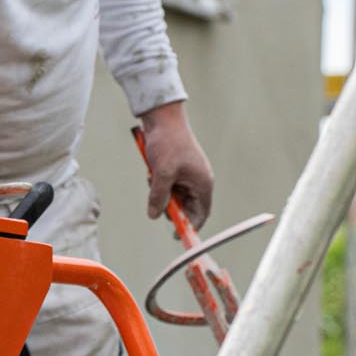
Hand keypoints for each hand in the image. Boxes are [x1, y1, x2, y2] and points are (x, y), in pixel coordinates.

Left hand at [140, 101, 213, 228]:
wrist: (162, 119)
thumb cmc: (168, 143)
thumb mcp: (162, 173)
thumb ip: (159, 197)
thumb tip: (154, 215)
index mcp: (203, 183)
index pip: (201, 214)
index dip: (190, 226)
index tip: (175, 235)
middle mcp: (199, 181)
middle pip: (186, 207)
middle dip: (170, 206)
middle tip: (156, 201)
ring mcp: (188, 175)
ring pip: (174, 196)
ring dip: (162, 193)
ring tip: (154, 177)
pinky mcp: (178, 170)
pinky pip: (168, 185)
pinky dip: (159, 184)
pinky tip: (152, 172)